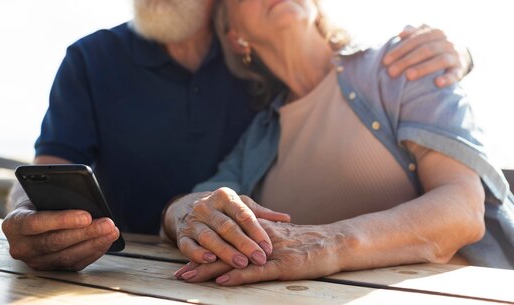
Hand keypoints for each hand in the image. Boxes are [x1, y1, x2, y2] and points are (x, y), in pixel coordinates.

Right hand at [1, 201, 120, 270]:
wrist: (32, 213)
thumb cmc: (41, 198)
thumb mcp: (43, 192)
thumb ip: (58, 195)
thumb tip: (88, 201)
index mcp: (13, 223)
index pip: (36, 223)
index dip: (62, 220)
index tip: (86, 215)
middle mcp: (20, 247)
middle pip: (54, 242)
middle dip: (85, 233)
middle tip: (108, 223)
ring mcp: (34, 261)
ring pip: (66, 256)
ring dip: (93, 243)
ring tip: (111, 231)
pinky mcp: (50, 269)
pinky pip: (73, 264)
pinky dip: (92, 252)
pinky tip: (106, 241)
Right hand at [166, 188, 289, 268]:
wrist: (186, 206)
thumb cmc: (222, 209)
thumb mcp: (240, 205)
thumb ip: (262, 214)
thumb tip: (287, 218)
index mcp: (224, 196)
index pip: (243, 214)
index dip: (256, 232)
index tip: (268, 247)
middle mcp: (207, 206)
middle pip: (227, 227)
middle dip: (244, 244)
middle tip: (259, 259)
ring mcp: (193, 221)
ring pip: (209, 237)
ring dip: (225, 251)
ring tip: (241, 263)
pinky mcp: (182, 235)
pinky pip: (188, 246)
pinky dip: (198, 254)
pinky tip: (210, 260)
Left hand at [174, 219, 338, 285]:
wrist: (335, 242)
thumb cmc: (309, 244)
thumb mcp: (281, 239)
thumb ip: (261, 242)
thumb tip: (243, 250)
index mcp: (257, 233)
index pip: (225, 240)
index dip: (206, 251)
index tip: (186, 260)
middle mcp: (258, 240)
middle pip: (223, 249)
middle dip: (199, 262)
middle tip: (178, 274)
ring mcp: (269, 252)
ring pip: (234, 260)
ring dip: (209, 269)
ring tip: (188, 277)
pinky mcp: (282, 265)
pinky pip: (255, 271)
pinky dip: (237, 276)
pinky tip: (221, 281)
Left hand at [383, 24, 470, 87]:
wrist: (460, 55)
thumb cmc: (435, 47)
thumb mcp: (426, 37)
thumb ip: (414, 34)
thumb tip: (401, 33)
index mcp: (436, 33)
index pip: (415, 40)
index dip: (399, 50)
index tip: (385, 61)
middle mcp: (447, 42)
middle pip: (425, 50)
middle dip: (406, 61)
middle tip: (391, 72)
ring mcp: (455, 55)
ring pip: (440, 60)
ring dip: (423, 68)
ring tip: (408, 76)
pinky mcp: (460, 69)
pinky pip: (455, 74)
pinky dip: (447, 78)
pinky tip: (437, 83)